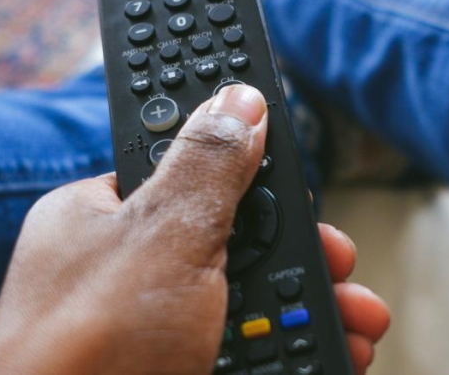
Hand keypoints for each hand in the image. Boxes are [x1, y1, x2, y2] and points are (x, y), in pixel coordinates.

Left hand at [0, 85, 389, 373]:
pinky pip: (248, 355)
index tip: (299, 174)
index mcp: (101, 219)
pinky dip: (297, 357)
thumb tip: (237, 100)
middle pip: (235, 244)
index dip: (248, 167)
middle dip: (302, 254)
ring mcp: (150, 334)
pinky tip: (337, 358)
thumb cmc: (88, 347)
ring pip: (251, 307)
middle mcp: (124, 276)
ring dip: (316, 312)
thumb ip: (209, 165)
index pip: (184, 169)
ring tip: (360, 325)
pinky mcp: (176, 372)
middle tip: (342, 261)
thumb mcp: (162, 235)